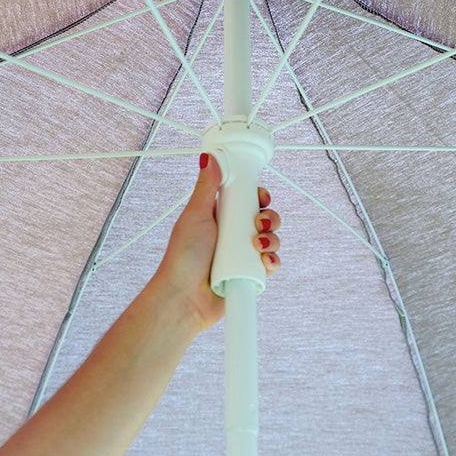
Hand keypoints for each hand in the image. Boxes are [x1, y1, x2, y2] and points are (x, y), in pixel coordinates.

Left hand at [151, 153, 280, 333]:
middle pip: (265, 218)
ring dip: (272, 239)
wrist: (184, 297)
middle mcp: (234, 235)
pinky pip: (272, 264)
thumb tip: (209, 158)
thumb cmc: (182, 258)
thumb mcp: (195, 215)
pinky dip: (273, 260)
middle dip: (269, 218)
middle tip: (259, 223)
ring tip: (258, 245)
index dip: (258, 197)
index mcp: (221, 218)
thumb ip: (206, 187)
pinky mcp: (251, 275)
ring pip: (272, 240)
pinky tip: (264, 261)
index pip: (248, 201)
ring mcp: (244, 256)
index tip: (260, 196)